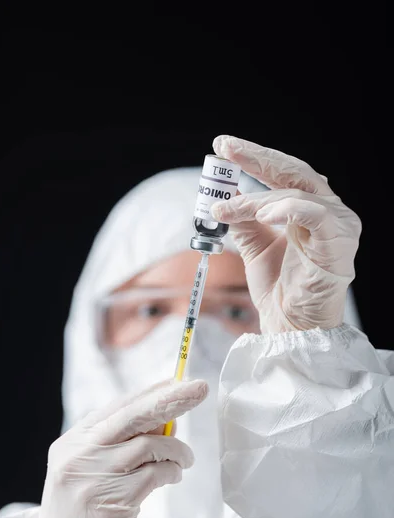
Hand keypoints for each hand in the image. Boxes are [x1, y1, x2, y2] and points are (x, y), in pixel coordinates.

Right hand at [28, 379, 207, 517]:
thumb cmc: (86, 504)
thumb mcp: (92, 465)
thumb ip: (122, 440)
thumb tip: (168, 414)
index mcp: (74, 441)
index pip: (118, 406)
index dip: (151, 392)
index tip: (179, 380)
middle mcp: (80, 455)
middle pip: (132, 416)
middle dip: (171, 399)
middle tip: (199, 388)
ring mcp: (94, 479)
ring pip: (149, 445)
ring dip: (176, 449)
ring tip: (186, 458)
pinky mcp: (112, 504)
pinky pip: (155, 475)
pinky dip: (172, 471)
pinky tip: (174, 475)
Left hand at [211, 135, 361, 332]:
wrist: (291, 326)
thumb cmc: (279, 288)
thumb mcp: (253, 247)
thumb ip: (243, 220)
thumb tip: (222, 195)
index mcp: (307, 209)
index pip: (281, 174)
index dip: (253, 158)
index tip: (222, 147)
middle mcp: (326, 210)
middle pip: (293, 172)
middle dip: (256, 157)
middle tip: (225, 147)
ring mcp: (336, 224)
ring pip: (296, 192)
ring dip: (256, 198)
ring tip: (226, 208)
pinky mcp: (339, 241)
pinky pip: (315, 214)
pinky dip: (287, 209)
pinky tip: (262, 214)